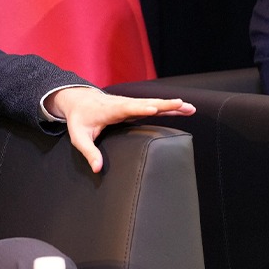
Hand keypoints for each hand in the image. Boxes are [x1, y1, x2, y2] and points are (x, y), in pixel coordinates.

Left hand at [45, 87, 195, 173]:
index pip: (127, 108)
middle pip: (146, 103)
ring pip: (153, 103)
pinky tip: (183, 109)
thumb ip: (88, 151)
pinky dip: (168, 107)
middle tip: (182, 104)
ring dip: (171, 105)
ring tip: (190, 108)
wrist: (79, 100)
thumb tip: (97, 168)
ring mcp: (131, 104)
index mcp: (111, 109)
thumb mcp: (79, 136)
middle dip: (164, 104)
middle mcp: (124, 104)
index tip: (154, 109)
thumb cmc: (79, 119)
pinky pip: (154, 106)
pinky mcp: (135, 106)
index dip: (140, 108)